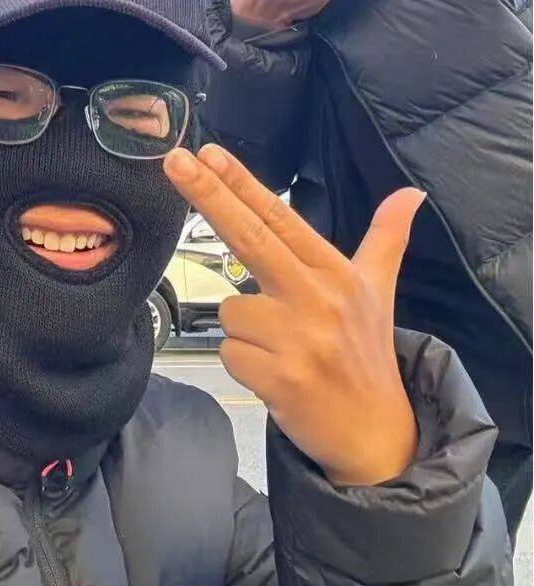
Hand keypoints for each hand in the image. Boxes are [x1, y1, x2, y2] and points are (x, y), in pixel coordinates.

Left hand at [164, 143, 424, 485]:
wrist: (376, 432)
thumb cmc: (366, 355)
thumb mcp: (378, 291)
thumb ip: (386, 238)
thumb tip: (411, 194)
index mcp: (336, 273)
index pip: (279, 219)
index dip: (241, 184)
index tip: (207, 154)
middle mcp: (318, 298)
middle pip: (249, 236)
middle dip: (208, 196)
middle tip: (174, 161)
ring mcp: (300, 338)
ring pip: (230, 310)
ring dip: (245, 332)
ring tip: (282, 350)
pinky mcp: (281, 377)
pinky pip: (229, 352)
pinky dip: (244, 364)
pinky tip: (276, 374)